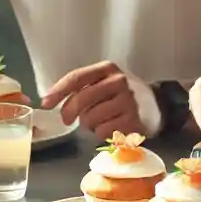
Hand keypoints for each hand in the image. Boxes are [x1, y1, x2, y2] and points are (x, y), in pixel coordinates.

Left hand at [40, 61, 162, 138]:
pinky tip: (108, 127)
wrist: (154, 105)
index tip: (45, 104)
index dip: (58, 91)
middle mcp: (119, 81)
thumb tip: (49, 100)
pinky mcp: (133, 121)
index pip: (77, 78)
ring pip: (91, 118)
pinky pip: (103, 131)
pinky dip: (100, 133)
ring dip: (88, 123)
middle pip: (82, 98)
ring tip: (97, 120)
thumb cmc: (119, 94)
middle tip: (66, 120)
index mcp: (108, 68)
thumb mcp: (103, 82)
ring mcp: (128, 101)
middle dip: (69, 112)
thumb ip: (81, 86)